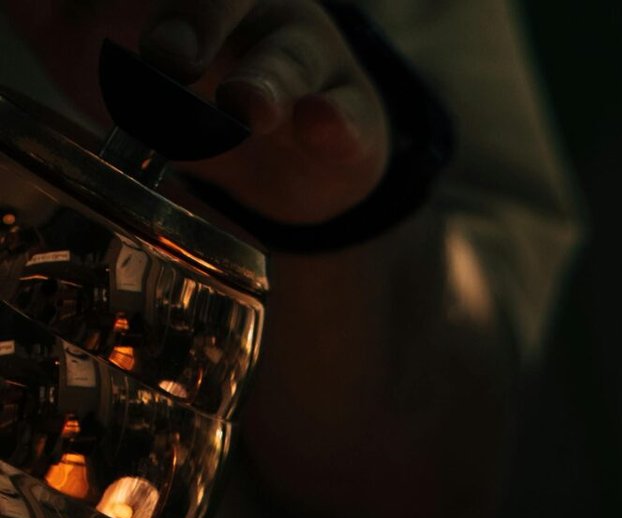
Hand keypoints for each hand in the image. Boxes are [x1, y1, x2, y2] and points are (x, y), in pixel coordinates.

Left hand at [4, 3, 388, 224]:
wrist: (276, 166)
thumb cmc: (176, 91)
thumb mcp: (89, 44)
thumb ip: (43, 10)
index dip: (143, 5)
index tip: (113, 12)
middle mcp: (247, 5)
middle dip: (196, 20)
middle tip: (165, 62)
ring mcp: (301, 56)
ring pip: (289, 56)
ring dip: (265, 82)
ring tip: (242, 111)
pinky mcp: (345, 118)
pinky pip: (347, 117)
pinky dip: (335, 123)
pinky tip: (319, 125)